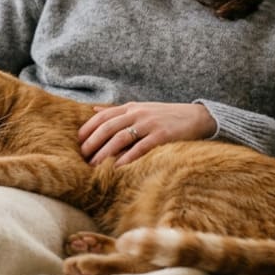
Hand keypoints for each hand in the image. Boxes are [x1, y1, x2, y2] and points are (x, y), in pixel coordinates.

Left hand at [78, 102, 215, 166]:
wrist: (197, 117)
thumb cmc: (165, 116)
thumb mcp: (140, 108)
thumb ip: (117, 111)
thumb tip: (93, 110)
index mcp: (130, 107)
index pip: (102, 116)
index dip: (87, 129)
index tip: (77, 143)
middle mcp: (137, 113)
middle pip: (108, 127)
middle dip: (92, 142)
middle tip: (82, 157)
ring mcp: (149, 124)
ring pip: (120, 137)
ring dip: (105, 152)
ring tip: (94, 165)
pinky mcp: (162, 135)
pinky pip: (141, 146)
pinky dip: (128, 157)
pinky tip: (117, 166)